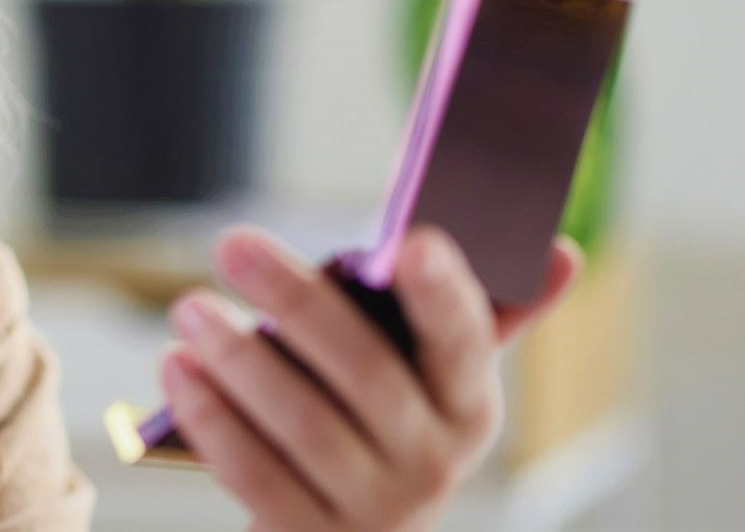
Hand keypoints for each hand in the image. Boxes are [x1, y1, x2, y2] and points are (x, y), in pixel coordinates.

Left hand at [159, 225, 582, 531]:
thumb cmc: (387, 422)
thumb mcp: (435, 376)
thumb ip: (481, 311)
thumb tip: (566, 250)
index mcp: (471, 405)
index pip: (466, 343)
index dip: (445, 293)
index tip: (413, 240)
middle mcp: (435, 462)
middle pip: (365, 374)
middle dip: (295, 302)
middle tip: (232, 241)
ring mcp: (373, 509)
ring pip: (303, 426)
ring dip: (239, 360)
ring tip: (191, 308)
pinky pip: (256, 475)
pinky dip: (213, 419)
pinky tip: (178, 370)